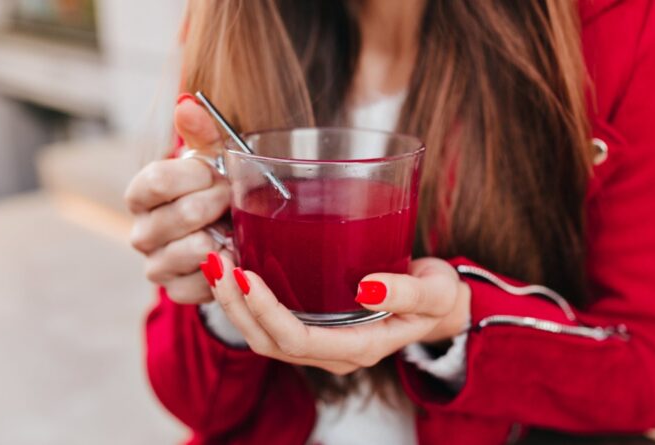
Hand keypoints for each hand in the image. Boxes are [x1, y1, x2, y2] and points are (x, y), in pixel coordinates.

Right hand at [125, 94, 228, 303]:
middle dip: (218, 203)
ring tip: (233, 225)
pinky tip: (232, 253)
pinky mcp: (177, 290)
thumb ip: (201, 131)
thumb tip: (187, 104)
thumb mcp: (211, 156)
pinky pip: (204, 283)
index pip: (156, 181)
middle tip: (233, 198)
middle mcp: (141, 232)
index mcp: (141, 194)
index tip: (216, 172)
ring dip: (225, 235)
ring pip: (194, 250)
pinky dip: (226, 268)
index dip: (194, 175)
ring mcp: (156, 265)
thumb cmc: (213, 187)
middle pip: (182, 215)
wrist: (224, 229)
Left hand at [204, 253, 470, 374]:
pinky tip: (233, 270)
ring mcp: (320, 343)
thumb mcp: (435, 292)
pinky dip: (244, 300)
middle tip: (217, 261)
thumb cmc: (437, 296)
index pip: (299, 340)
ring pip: (262, 336)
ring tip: (215, 263)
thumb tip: (368, 289)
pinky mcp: (313, 327)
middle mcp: (333, 352)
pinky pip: (268, 324)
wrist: (439, 306)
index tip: (245, 275)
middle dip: (236, 305)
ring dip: (233, 303)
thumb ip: (407, 293)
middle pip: (269, 342)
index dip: (266, 312)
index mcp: (360, 348)